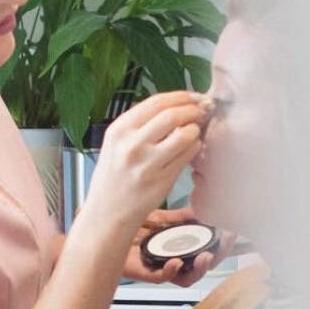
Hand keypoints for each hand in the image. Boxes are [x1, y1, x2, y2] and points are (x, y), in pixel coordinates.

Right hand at [85, 92, 212, 233]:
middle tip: (201, 110)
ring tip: (196, 130)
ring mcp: (147, 163)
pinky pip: (187, 156)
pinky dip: (194, 147)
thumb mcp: (116, 143)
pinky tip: (191, 147)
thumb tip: (175, 105)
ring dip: (196, 129)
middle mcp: (131, 144)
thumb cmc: (113, 176)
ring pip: (184, 135)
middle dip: (193, 109)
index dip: (180, 96)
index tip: (192, 97)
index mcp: (119, 130)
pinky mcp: (162, 180)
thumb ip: (140, 124)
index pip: (156, 102)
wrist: (108, 212)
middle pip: (172, 115)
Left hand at [120, 207, 236, 286]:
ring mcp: (158, 267)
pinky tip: (176, 262)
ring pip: (185, 278)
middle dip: (216, 257)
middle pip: (200, 267)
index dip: (220, 246)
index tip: (231, 234)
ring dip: (199, 269)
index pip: (204, 251)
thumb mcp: (159, 217)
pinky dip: (170, 271)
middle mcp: (170, 259)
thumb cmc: (126, 224)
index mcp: (177, 247)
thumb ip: (181, 217)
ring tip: (205, 257)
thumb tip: (202, 210)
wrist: (101, 226)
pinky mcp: (142, 272)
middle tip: (223, 246)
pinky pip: (160, 277)